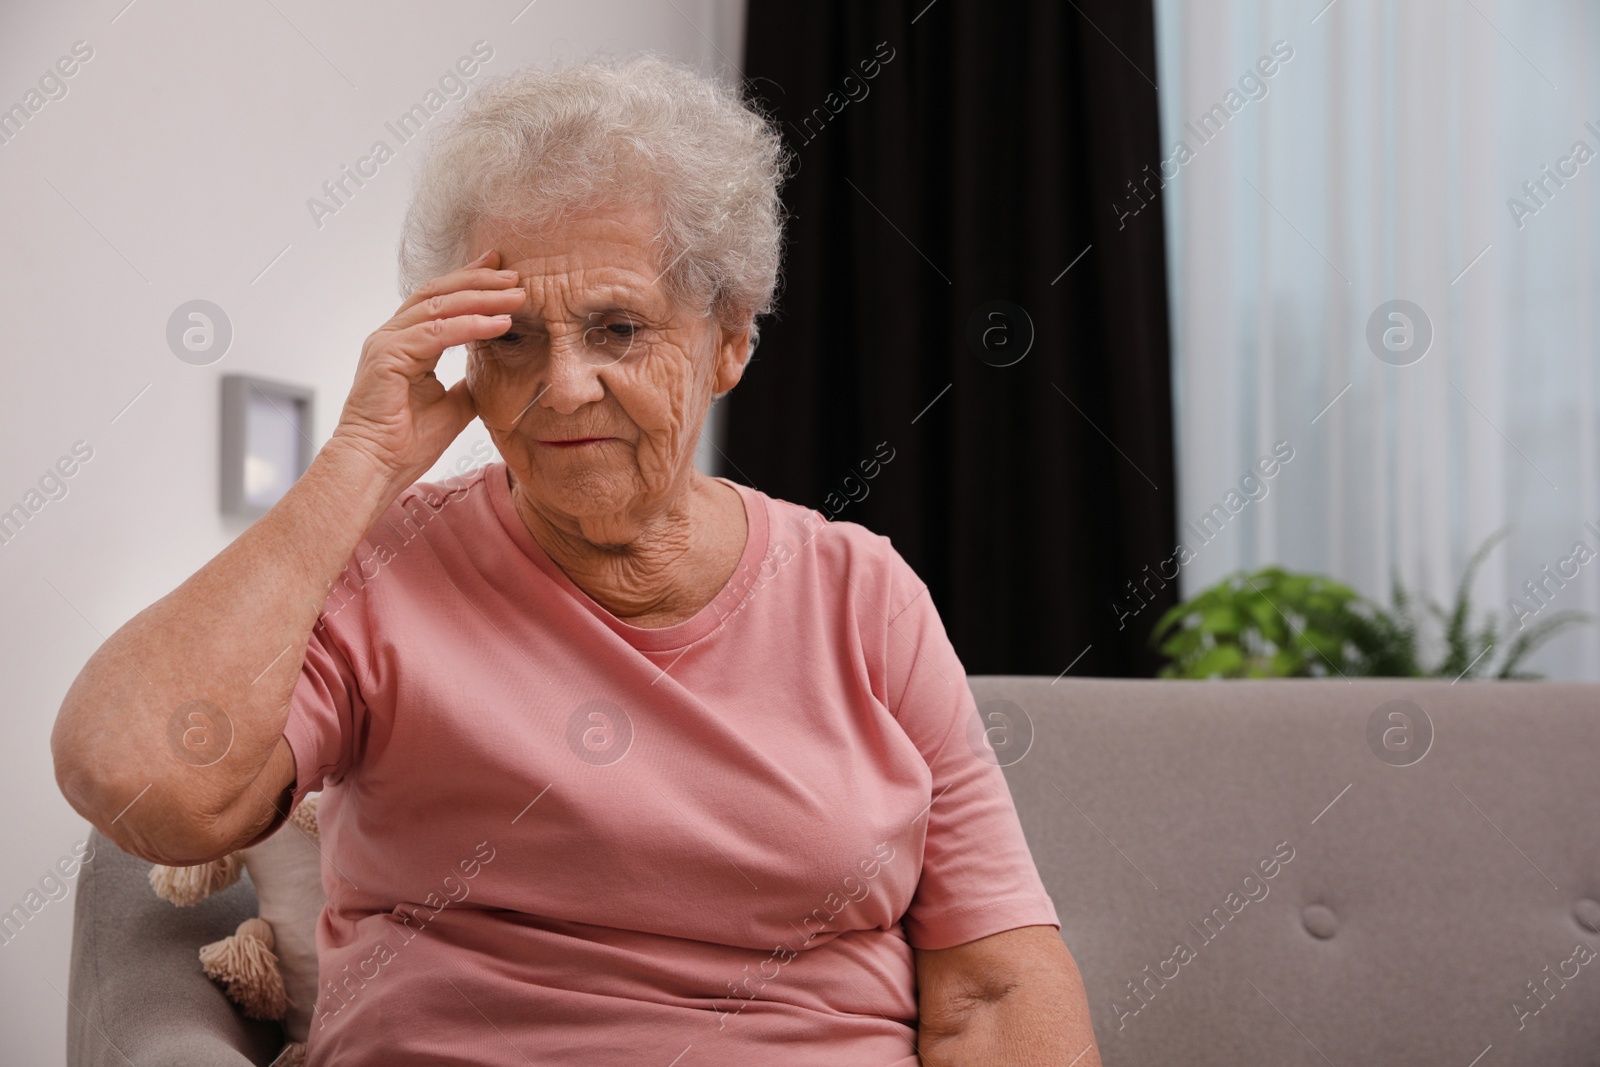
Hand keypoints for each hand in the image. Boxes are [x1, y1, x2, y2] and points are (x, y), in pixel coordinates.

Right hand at [328, 248, 524, 488]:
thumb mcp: (453, 406)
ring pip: (439, 306)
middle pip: (439, 293)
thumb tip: (492, 372)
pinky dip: (471, 325)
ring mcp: (387, 342)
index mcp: (405, 343)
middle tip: (515, 274)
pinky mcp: (387, 356)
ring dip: (481, 298)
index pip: (440, 301)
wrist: (376, 467)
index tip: (503, 272)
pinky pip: (436, 332)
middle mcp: (393, 336)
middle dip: (479, 280)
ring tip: (516, 295)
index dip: (471, 283)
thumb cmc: (406, 443)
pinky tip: (500, 323)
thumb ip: (468, 382)